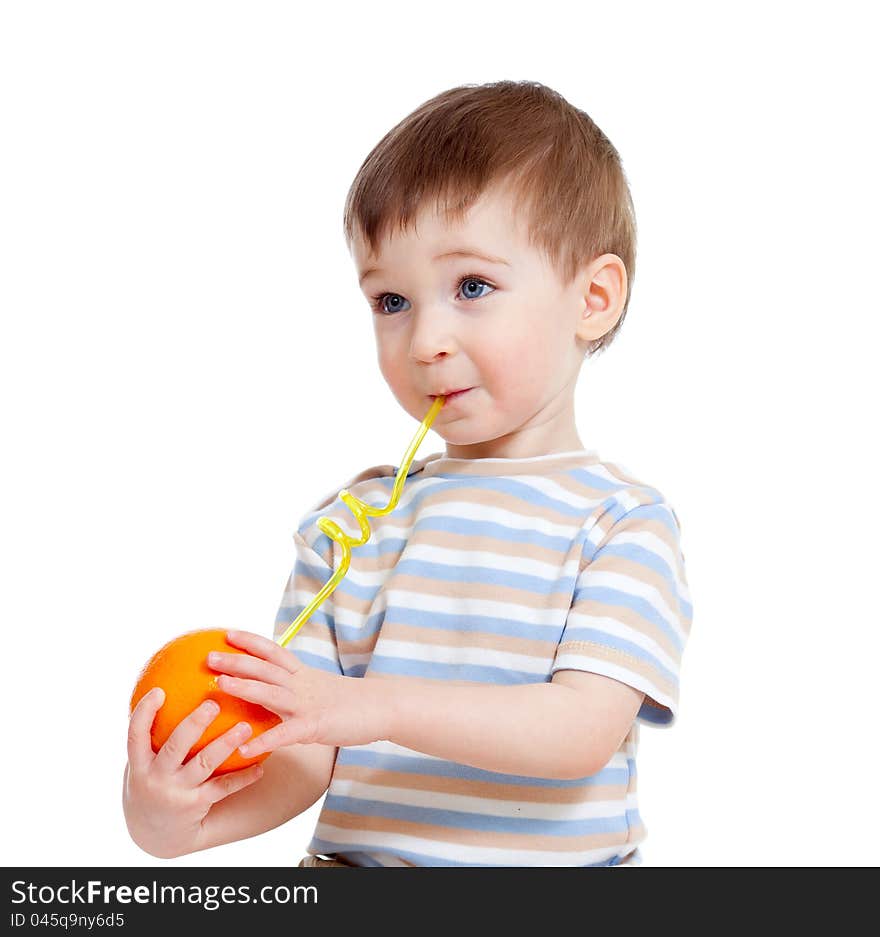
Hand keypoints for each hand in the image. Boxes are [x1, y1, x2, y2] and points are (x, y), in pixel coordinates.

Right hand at [123, 687, 262, 857]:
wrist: (155, 831)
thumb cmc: (155, 778)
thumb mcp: (145, 760)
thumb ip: (153, 730)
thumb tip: (165, 683)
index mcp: (139, 762)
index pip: (136, 734)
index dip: (145, 713)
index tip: (159, 690)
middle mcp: (155, 777)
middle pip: (174, 746)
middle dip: (194, 724)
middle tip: (213, 703)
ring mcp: (176, 792)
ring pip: (204, 764)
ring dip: (225, 744)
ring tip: (246, 727)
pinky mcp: (196, 805)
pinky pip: (223, 787)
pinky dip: (243, 776)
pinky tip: (260, 764)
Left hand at [207, 630, 386, 755]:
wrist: (383, 707)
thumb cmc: (353, 702)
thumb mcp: (322, 689)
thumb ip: (300, 689)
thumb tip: (281, 690)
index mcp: (303, 674)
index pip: (273, 651)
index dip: (249, 641)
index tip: (227, 633)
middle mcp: (301, 684)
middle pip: (264, 667)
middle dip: (235, 659)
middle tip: (208, 655)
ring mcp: (307, 704)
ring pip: (271, 691)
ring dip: (244, 686)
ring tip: (219, 685)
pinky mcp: (315, 726)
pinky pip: (285, 734)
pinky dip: (264, 740)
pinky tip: (244, 749)